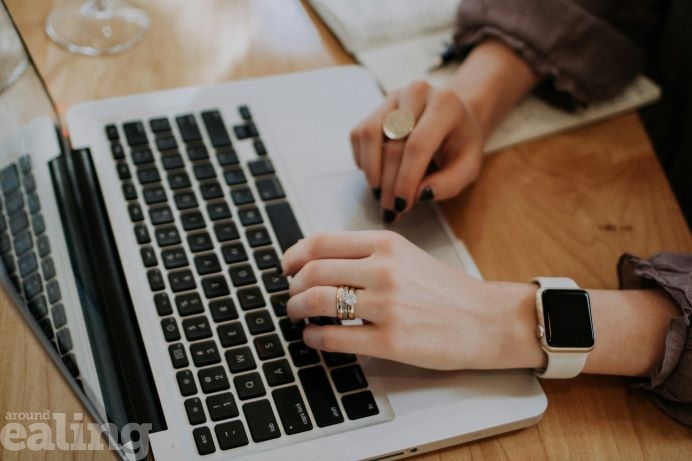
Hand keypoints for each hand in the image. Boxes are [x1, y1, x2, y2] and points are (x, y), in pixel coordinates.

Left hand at [282, 230, 539, 369]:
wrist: (487, 320)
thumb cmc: (446, 290)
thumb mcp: (407, 256)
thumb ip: (366, 255)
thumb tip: (318, 263)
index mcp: (386, 244)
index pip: (321, 241)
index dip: (294, 255)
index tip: (286, 267)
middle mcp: (384, 270)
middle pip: (313, 272)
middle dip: (292, 287)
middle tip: (290, 296)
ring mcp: (387, 306)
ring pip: (317, 302)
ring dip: (296, 310)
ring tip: (297, 316)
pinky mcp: (391, 341)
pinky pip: (334, 337)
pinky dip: (313, 338)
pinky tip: (313, 338)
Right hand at [350, 80, 483, 221]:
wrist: (455, 116)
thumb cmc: (461, 144)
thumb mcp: (468, 167)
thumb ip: (449, 184)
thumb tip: (419, 194)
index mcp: (445, 105)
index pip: (418, 145)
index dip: (406, 178)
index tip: (402, 205)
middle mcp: (417, 93)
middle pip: (393, 144)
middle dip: (389, 183)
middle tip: (390, 209)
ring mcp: (393, 97)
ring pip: (369, 135)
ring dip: (371, 171)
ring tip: (380, 194)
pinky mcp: (377, 106)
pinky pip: (359, 134)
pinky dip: (363, 160)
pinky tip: (377, 174)